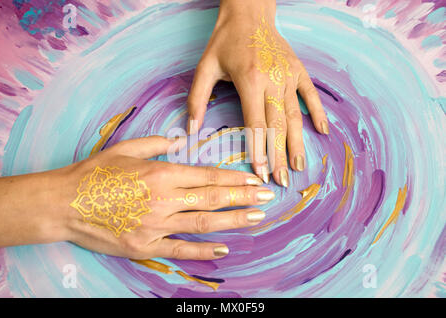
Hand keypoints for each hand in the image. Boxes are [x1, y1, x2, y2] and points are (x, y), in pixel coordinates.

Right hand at [16, 136, 273, 259]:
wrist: (63, 203)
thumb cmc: (94, 173)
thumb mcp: (125, 149)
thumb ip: (156, 144)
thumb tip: (180, 143)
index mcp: (161, 173)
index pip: (207, 176)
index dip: (234, 179)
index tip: (254, 180)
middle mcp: (164, 199)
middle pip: (213, 198)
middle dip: (244, 197)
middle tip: (267, 197)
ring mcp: (156, 225)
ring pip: (204, 223)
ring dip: (233, 220)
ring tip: (257, 217)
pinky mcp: (145, 246)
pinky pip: (180, 249)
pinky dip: (203, 250)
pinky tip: (224, 248)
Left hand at [186, 0, 328, 186]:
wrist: (249, 12)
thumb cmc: (225, 40)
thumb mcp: (205, 66)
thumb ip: (197, 99)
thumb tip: (191, 130)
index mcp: (249, 80)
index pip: (255, 123)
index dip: (259, 150)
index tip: (261, 173)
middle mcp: (272, 79)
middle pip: (277, 125)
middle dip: (279, 155)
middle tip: (281, 180)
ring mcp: (288, 75)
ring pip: (294, 115)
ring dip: (297, 142)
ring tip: (298, 166)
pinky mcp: (298, 69)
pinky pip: (310, 94)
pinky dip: (318, 112)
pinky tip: (322, 131)